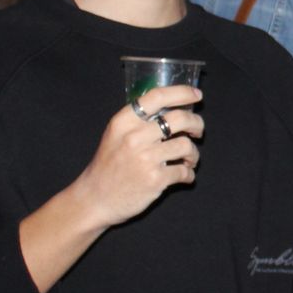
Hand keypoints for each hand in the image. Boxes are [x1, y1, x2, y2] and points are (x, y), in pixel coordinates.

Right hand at [71, 85, 202, 227]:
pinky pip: (184, 171)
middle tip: (197, 131)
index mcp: (123, 121)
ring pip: (186, 145)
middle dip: (196, 123)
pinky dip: (189, 174)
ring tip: (188, 160)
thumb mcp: (115, 135)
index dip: (182, 93)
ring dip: (193, 153)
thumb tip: (172, 109)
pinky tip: (183, 176)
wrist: (95, 199)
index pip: (158, 96)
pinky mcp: (155, 179)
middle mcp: (134, 136)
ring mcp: (145, 158)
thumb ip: (138, 121)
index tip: (196, 95)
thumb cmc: (108, 166)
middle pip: (179, 118)